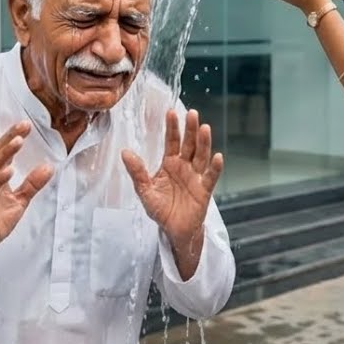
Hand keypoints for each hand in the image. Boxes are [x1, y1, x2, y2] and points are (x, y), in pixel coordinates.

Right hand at [0, 121, 54, 274]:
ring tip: (18, 141)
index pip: (3, 152)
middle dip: (10, 138)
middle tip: (23, 125)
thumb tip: (49, 167)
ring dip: (5, 153)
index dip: (13, 137)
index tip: (26, 125)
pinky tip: (9, 170)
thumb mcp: (19, 201)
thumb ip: (32, 184)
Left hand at [121, 109, 224, 246]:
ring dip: (204, 143)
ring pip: (201, 156)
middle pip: (189, 144)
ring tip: (205, 128)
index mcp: (170, 164)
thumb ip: (137, 172)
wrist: (174, 231)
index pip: (172, 142)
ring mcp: (196, 177)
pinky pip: (211, 176)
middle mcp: (185, 166)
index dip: (172, 128)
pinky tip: (217, 157)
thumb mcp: (145, 191)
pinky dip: (215, 167)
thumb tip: (125, 152)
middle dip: (191, 129)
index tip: (171, 112)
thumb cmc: (161, 209)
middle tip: (192, 113)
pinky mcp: (205, 190)